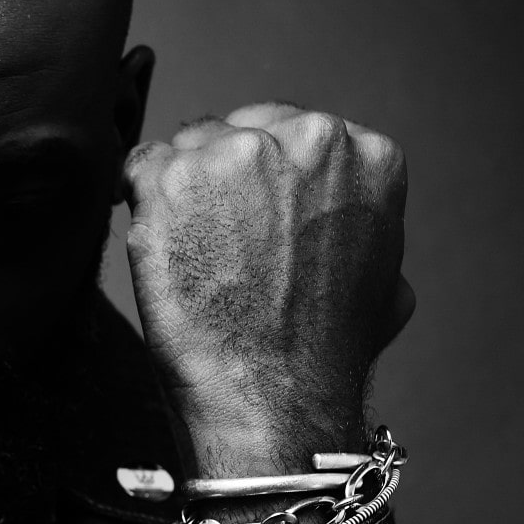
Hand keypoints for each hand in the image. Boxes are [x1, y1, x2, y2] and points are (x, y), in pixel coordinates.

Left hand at [121, 103, 413, 475]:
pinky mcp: (170, 179)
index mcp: (365, 153)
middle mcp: (303, 139)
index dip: (266, 176)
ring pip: (188, 147)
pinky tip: (155, 234)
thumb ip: (362, 228)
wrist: (273, 393)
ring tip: (190, 247)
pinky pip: (139, 164)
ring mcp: (232, 154)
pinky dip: (137, 195)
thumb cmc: (323, 351)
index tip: (253, 210)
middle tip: (216, 232)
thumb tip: (340, 225)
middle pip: (238, 130)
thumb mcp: (386, 281)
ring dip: (182, 189)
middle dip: (223, 175)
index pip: (292, 132)